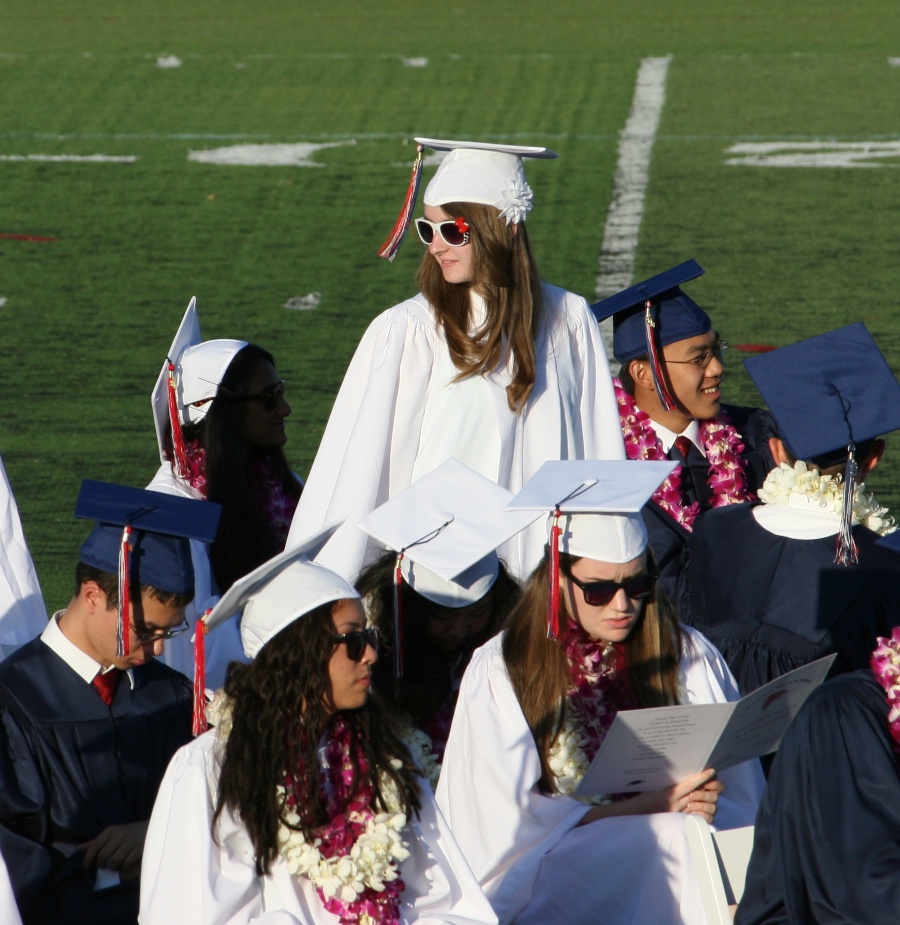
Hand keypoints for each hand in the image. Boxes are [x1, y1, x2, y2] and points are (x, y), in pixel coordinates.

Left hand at [79, 821, 148, 878]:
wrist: (151, 828)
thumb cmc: (127, 833)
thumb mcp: (112, 834)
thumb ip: (96, 842)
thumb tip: (78, 848)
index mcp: (111, 830)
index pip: (94, 846)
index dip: (88, 858)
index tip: (87, 866)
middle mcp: (119, 835)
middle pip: (103, 856)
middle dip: (102, 864)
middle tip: (104, 865)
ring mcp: (130, 842)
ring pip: (114, 862)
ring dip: (113, 867)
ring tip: (115, 865)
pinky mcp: (139, 849)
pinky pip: (126, 864)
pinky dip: (123, 869)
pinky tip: (124, 866)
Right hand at [580, 768, 722, 825]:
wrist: (631, 817)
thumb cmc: (641, 802)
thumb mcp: (655, 789)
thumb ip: (671, 786)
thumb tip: (685, 779)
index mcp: (669, 792)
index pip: (690, 783)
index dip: (702, 777)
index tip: (712, 771)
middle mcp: (676, 803)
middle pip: (701, 794)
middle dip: (712, 790)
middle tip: (717, 785)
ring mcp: (679, 814)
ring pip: (703, 807)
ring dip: (710, 803)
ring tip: (711, 798)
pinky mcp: (679, 822)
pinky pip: (699, 820)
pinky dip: (705, 815)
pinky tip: (705, 811)